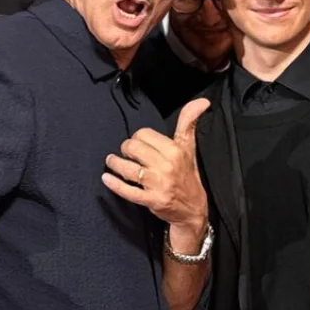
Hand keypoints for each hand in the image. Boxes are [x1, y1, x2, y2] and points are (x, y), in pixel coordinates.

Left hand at [102, 98, 211, 234]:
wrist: (193, 208)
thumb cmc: (188, 174)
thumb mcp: (189, 147)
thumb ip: (189, 122)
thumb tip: (202, 101)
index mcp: (175, 150)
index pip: (143, 134)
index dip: (138, 137)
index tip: (139, 144)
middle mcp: (167, 165)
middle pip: (132, 148)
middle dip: (125, 149)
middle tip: (127, 153)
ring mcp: (158, 184)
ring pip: (127, 168)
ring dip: (115, 163)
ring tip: (112, 162)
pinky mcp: (151, 200)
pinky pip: (127, 191)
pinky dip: (114, 184)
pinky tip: (106, 178)